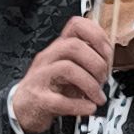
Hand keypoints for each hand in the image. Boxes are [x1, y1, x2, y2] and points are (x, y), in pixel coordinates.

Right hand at [9, 19, 111, 133]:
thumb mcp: (69, 69)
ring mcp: (41, 77)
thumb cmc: (49, 87)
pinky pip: (59, 100)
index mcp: (59, 48)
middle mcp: (48, 58)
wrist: (23, 107)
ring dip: (90, 84)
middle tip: (103, 80)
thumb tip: (110, 60)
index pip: (76, 25)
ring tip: (97, 96)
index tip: (107, 53)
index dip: (97, 36)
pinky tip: (88, 108)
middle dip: (96, 63)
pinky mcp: (39, 98)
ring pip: (67, 68)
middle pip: (74, 46)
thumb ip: (87, 61)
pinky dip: (79, 105)